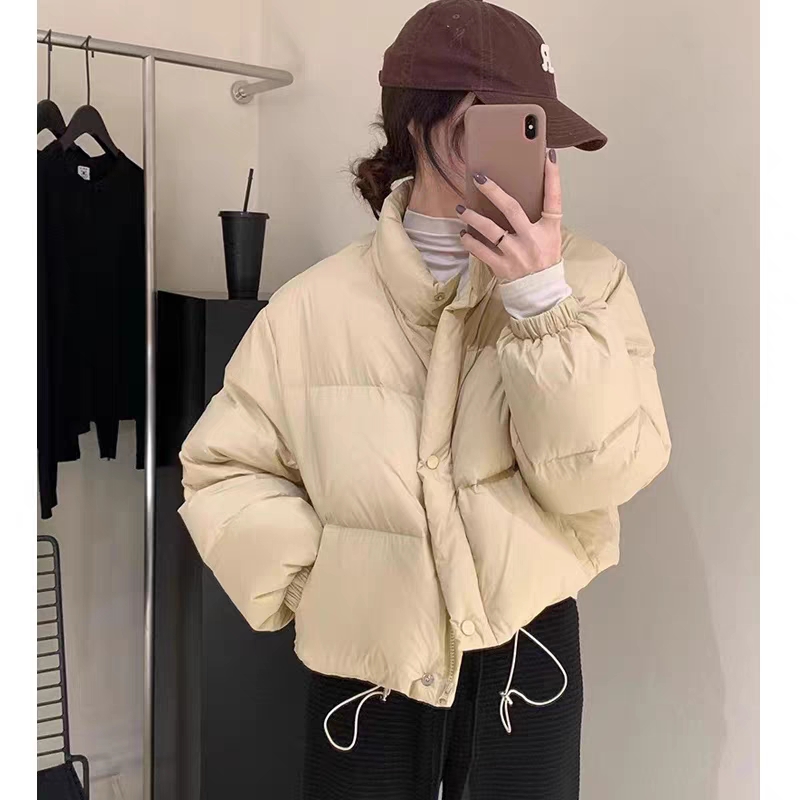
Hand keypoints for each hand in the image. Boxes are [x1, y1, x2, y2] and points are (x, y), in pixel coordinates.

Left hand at [456, 149, 562, 281]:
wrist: (541, 293)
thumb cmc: (544, 261)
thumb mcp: (550, 237)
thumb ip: (539, 218)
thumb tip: (518, 194)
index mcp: (549, 229)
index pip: (554, 199)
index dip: (552, 177)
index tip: (548, 156)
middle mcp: (532, 239)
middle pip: (512, 209)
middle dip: (494, 191)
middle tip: (479, 178)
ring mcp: (516, 253)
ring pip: (490, 230)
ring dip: (473, 217)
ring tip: (461, 208)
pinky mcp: (502, 267)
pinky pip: (481, 251)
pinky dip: (469, 242)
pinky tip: (463, 234)